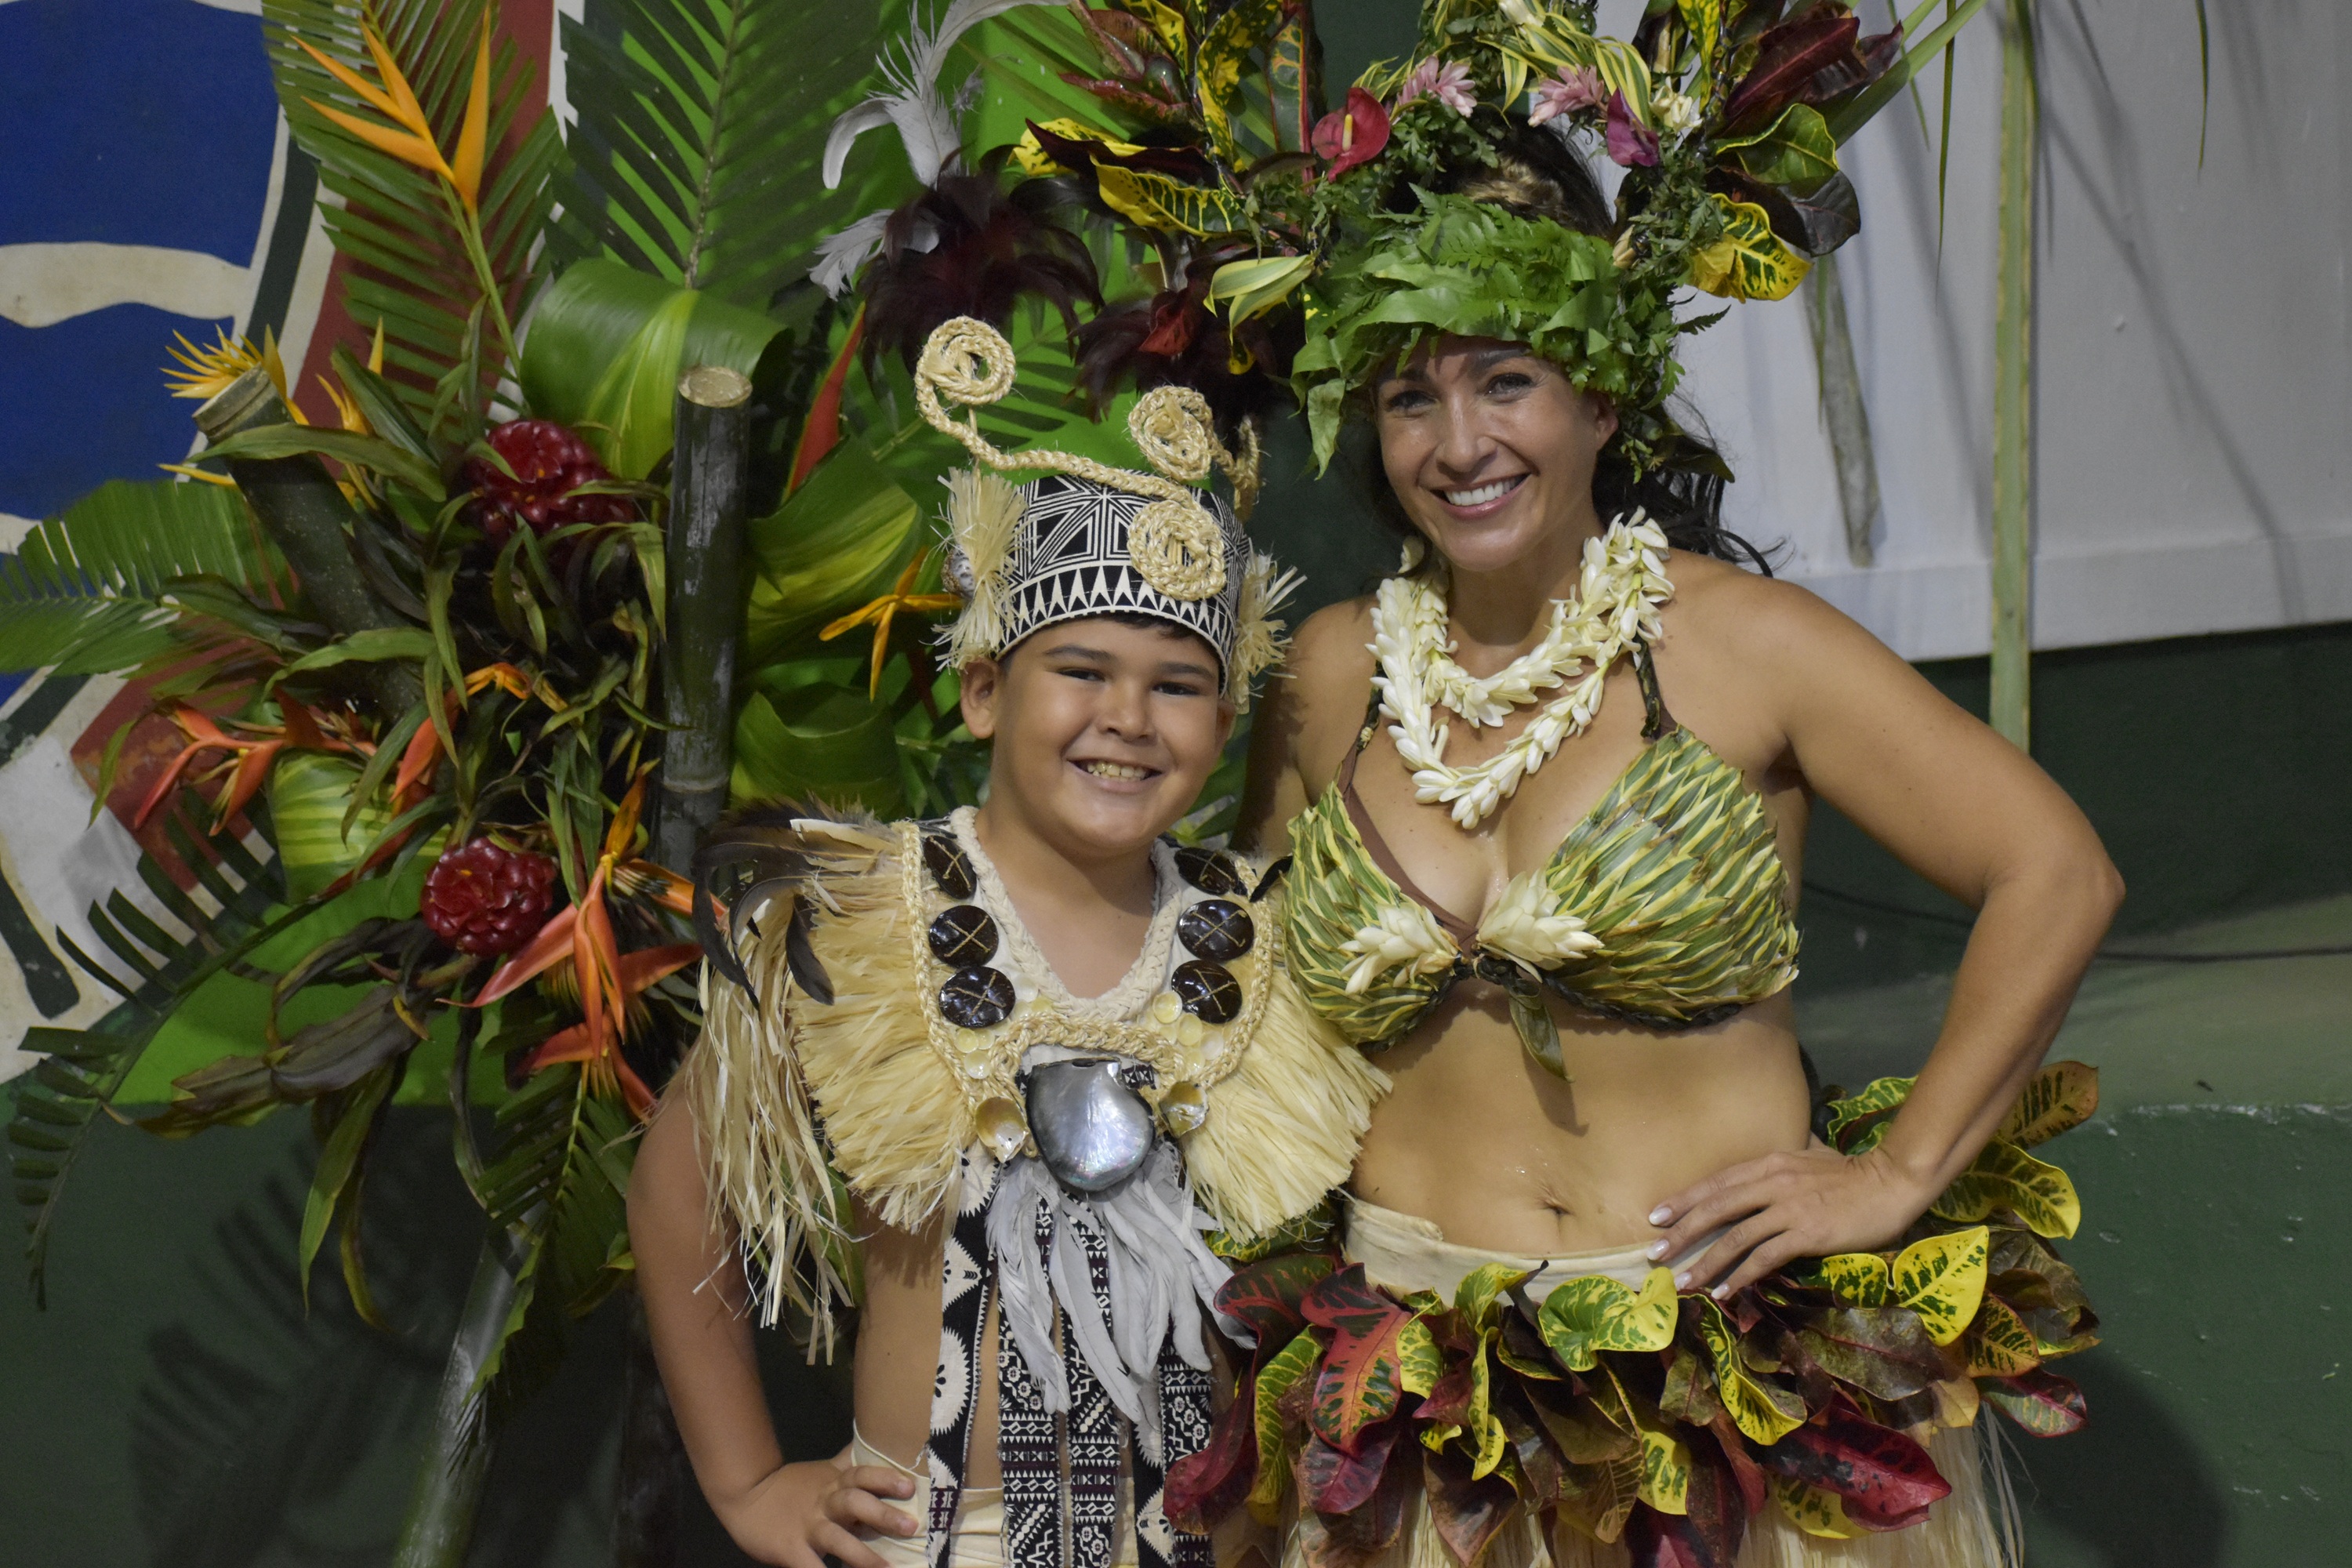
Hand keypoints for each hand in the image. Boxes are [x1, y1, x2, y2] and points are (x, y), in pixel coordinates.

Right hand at [712, 1454, 921, 1567]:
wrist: (745, 1495)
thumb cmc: (792, 1486)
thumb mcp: (823, 1471)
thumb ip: (848, 1462)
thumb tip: (874, 1440)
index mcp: (834, 1483)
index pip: (862, 1475)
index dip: (885, 1479)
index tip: (910, 1487)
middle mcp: (825, 1503)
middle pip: (855, 1503)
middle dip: (883, 1514)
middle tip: (910, 1525)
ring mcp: (808, 1527)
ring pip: (838, 1539)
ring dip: (863, 1556)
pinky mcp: (790, 1549)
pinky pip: (810, 1567)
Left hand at [1645, 1142, 1939, 1298]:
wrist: (1892, 1182)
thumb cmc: (1853, 1172)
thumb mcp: (1812, 1154)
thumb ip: (1787, 1159)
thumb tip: (1777, 1155)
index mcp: (1769, 1163)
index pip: (1716, 1183)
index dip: (1684, 1200)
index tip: (1656, 1216)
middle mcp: (1772, 1183)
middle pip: (1716, 1208)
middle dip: (1681, 1233)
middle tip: (1654, 1254)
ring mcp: (1789, 1208)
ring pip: (1735, 1237)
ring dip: (1705, 1262)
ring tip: (1683, 1282)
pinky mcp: (1807, 1233)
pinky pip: (1764, 1257)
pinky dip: (1741, 1276)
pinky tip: (1725, 1292)